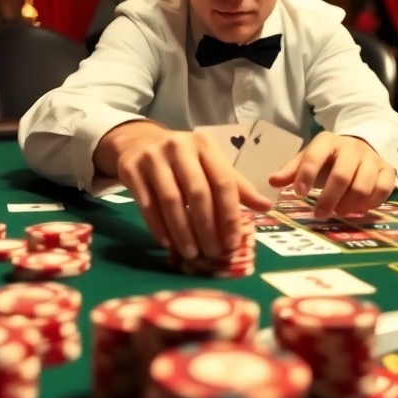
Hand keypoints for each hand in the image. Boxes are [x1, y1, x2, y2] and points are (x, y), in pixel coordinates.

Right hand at [104, 124, 271, 259]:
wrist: (139, 143)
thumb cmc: (183, 160)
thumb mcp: (209, 164)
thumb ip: (236, 186)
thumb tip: (266, 207)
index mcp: (205, 146)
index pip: (223, 182)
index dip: (229, 215)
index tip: (233, 242)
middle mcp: (179, 147)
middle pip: (198, 193)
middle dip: (207, 227)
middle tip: (212, 252)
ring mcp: (153, 157)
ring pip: (171, 200)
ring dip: (183, 232)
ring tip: (192, 254)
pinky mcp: (131, 169)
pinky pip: (146, 204)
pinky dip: (158, 226)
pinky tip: (168, 244)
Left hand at [268, 131, 395, 217]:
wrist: (362, 146)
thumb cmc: (329, 158)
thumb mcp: (309, 159)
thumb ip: (292, 170)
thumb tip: (272, 182)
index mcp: (328, 142)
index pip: (315, 156)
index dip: (306, 176)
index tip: (299, 195)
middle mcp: (352, 147)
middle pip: (342, 176)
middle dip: (329, 199)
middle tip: (319, 215)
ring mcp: (372, 158)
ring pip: (363, 186)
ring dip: (349, 205)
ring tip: (339, 212)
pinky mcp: (387, 170)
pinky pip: (383, 190)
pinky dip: (370, 204)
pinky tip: (358, 210)